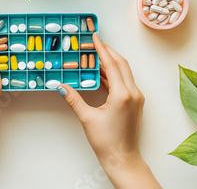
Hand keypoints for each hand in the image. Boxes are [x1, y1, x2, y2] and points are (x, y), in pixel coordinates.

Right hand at [58, 33, 160, 188]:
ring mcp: (136, 98)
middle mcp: (133, 93)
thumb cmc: (107, 142)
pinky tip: (100, 74)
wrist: (123, 159)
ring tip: (94, 56)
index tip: (95, 37)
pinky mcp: (134, 103)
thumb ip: (74, 99)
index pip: (112, 64)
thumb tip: (60, 86)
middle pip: (121, 64)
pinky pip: (124, 82)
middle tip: (94, 43)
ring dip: (110, 63)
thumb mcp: (87, 118)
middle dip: (108, 51)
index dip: (102, 49)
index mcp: (123, 95)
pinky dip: (113, 75)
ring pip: (124, 72)